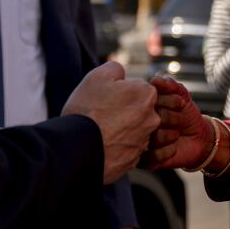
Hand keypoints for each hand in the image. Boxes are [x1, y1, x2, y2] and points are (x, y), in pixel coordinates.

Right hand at [63, 61, 159, 183]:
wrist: (77, 148)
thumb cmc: (88, 109)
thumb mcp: (98, 76)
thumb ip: (116, 69)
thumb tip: (121, 74)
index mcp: (146, 94)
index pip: (140, 88)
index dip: (122, 91)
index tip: (108, 97)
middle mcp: (152, 118)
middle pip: (140, 110)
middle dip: (125, 111)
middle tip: (104, 114)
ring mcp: (144, 141)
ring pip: (135, 131)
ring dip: (122, 130)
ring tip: (101, 131)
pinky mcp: (134, 161)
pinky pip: (128, 150)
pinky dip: (118, 147)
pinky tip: (102, 146)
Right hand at [140, 76, 211, 170]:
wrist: (198, 138)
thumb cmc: (186, 114)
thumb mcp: (181, 94)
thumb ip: (170, 84)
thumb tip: (155, 80)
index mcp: (143, 106)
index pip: (146, 99)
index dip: (167, 100)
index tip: (181, 104)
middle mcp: (138, 124)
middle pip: (147, 118)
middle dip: (169, 117)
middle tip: (181, 119)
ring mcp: (140, 142)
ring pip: (150, 137)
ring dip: (167, 135)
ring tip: (176, 134)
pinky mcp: (145, 160)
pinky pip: (151, 157)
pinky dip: (166, 152)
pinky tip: (173, 147)